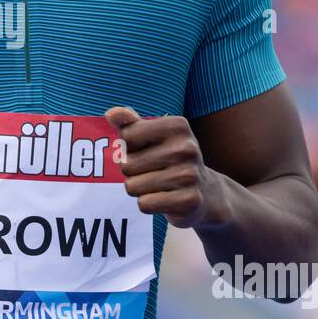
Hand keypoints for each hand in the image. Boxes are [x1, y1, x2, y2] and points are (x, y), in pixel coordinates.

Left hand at [104, 107, 215, 228]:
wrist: (206, 192)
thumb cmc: (170, 160)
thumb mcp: (154, 136)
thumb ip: (131, 124)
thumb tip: (111, 114)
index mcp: (178, 126)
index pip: (127, 136)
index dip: (129, 148)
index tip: (147, 151)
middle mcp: (186, 148)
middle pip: (127, 164)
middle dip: (133, 172)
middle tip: (153, 172)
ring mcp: (190, 175)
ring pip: (132, 186)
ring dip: (140, 189)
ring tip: (159, 185)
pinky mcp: (189, 200)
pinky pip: (144, 204)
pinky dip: (148, 204)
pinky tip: (165, 198)